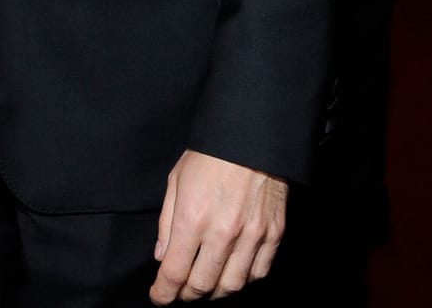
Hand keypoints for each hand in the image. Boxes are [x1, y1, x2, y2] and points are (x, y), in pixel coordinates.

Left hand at [150, 150, 287, 301]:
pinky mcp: (273, 235)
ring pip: (233, 285)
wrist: (251, 139)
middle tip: (180, 292)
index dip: (163, 292)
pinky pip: (258, 272)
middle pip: (203, 285)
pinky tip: (232, 272)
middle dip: (187, 295)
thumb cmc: (210, 156)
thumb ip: (167, 222)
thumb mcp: (176, 181)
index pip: (174, 271)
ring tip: (205, 286)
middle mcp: (223, 233)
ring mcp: (252, 236)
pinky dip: (243, 279)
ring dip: (215, 292)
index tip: (158, 297)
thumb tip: (162, 256)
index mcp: (193, 218)